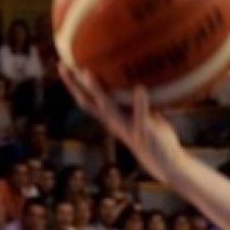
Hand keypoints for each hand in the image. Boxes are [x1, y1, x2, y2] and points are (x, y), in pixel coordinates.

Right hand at [59, 66, 186, 184]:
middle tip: (63, 65)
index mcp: (112, 119)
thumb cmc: (156, 137)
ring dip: (97, 91)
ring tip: (87, 72)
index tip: (62, 64)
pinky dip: (140, 102)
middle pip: (89, 103)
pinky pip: (140, 116)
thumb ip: (136, 101)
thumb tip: (137, 75)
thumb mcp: (144, 116)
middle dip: (74, 85)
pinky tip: (140, 87)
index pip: (87, 100)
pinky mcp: (143, 134)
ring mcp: (127, 129)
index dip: (73, 84)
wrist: (167, 165)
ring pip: (107, 108)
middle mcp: (114, 124)